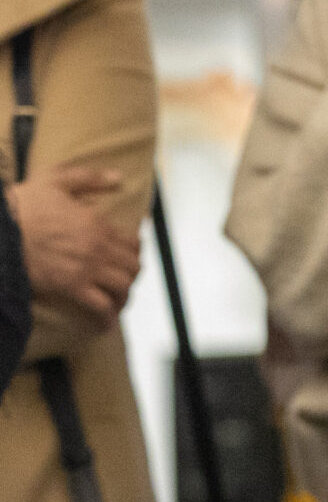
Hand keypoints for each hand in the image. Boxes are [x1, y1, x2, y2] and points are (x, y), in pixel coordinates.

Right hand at [8, 166, 138, 321]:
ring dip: (123, 295)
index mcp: (98, 223)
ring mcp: (86, 268)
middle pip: (132, 267)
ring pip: (123, 286)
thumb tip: (119, 178)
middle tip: (122, 281)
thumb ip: (89, 179)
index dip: (133, 253)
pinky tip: (105, 323)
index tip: (126, 258)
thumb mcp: (55, 181)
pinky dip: (107, 316)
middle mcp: (98, 247)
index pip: (132, 243)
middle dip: (130, 275)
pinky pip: (100, 306)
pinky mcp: (70, 286)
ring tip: (116, 300)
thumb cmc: (21, 205)